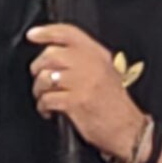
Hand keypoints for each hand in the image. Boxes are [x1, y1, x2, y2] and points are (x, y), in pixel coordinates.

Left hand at [27, 24, 144, 159]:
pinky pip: (47, 98)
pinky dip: (43, 106)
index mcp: (99, 55)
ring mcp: (84, 83)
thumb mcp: (106, 72)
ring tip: (45, 97)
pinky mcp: (76, 102)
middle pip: (51, 54)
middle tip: (39, 77)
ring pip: (46, 77)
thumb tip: (52, 52)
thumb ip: (84, 59)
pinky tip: (49, 110)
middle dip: (38, 67)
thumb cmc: (114, 105)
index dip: (47, 31)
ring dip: (39, 89)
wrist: (128, 131)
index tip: (33, 35)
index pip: (68, 33)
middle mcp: (92, 66)